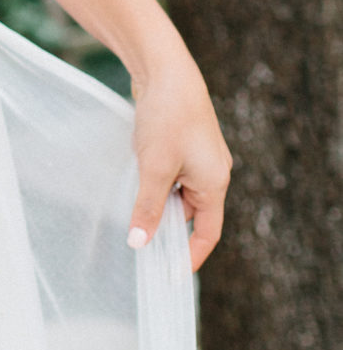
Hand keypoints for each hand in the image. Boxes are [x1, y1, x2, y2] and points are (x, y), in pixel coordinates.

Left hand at [127, 57, 233, 271]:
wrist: (166, 72)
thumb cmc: (167, 119)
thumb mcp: (155, 168)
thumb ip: (147, 208)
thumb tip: (139, 243)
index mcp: (215, 184)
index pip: (206, 233)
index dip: (189, 257)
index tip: (169, 277)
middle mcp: (214, 174)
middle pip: (190, 214)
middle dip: (166, 225)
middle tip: (138, 237)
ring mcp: (201, 159)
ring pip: (178, 194)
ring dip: (158, 200)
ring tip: (135, 199)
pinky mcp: (186, 147)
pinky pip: (173, 176)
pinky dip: (157, 183)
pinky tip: (139, 175)